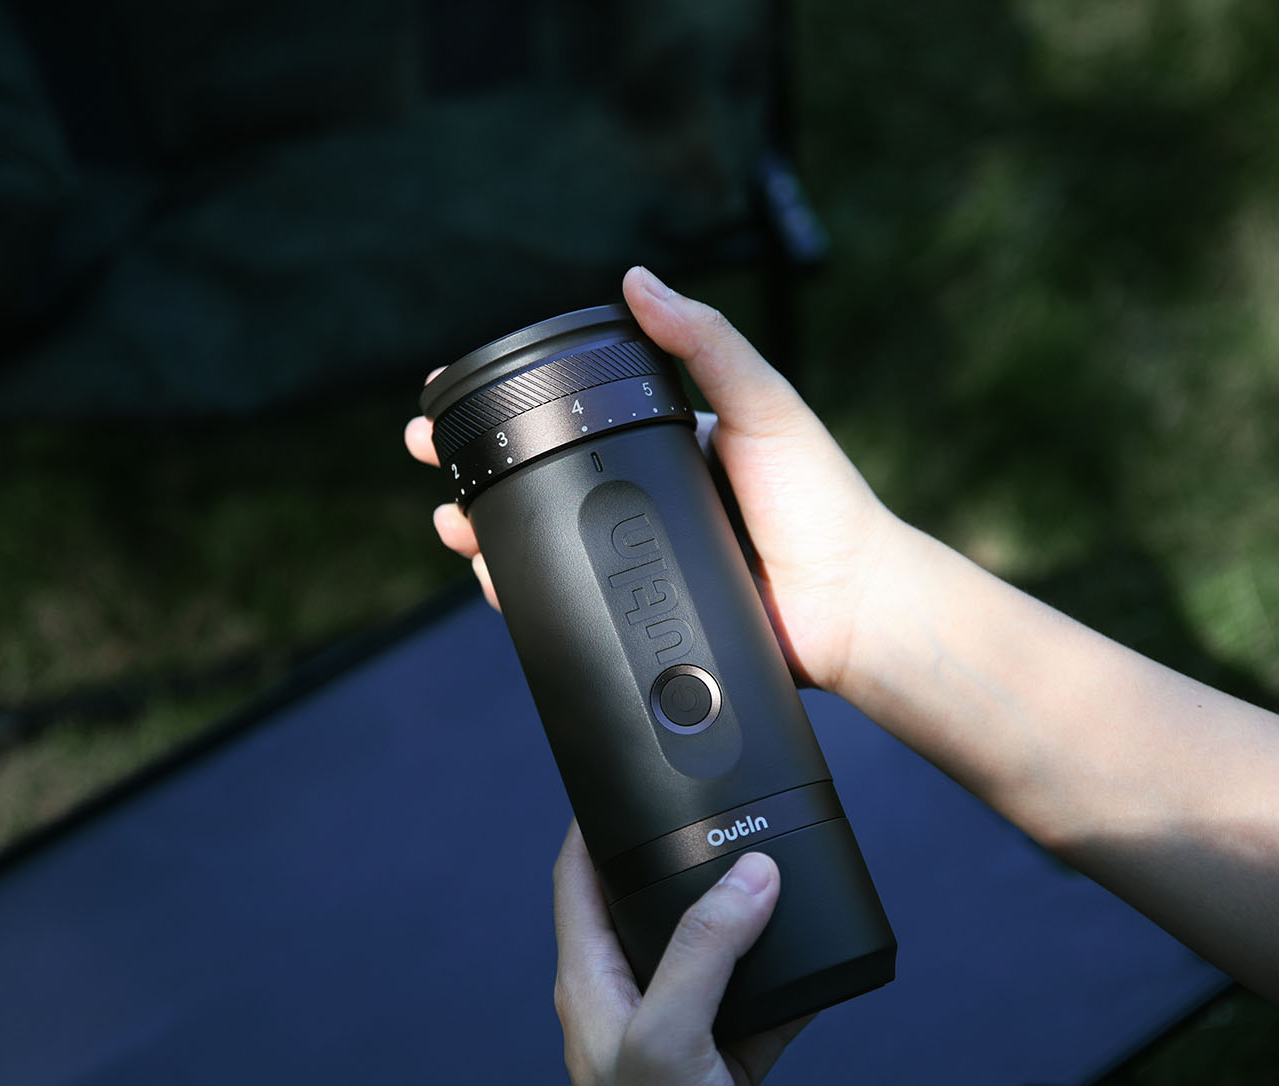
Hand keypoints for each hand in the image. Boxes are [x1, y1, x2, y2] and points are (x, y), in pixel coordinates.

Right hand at [403, 265, 899, 692]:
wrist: (851, 607)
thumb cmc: (821, 500)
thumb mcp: (763, 403)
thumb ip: (704, 342)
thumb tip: (637, 278)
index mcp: (665, 443)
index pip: (570, 416)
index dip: (508, 407)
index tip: (455, 396)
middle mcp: (643, 500)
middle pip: (539, 479)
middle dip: (473, 468)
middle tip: (427, 457)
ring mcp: (637, 559)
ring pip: (541, 540)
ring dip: (483, 530)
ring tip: (451, 523)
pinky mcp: (641, 614)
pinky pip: (570, 601)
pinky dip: (522, 592)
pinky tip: (493, 579)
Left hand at [553, 824, 809, 1085]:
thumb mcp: (671, 1036)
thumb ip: (705, 951)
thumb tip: (747, 878)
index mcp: (590, 982)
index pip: (575, 877)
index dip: (591, 823)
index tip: (619, 779)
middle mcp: (627, 999)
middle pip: (647, 905)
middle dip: (681, 860)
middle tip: (716, 816)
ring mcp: (674, 1033)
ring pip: (708, 951)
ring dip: (741, 918)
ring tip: (774, 878)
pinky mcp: (718, 1065)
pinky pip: (753, 1003)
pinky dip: (783, 981)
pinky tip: (810, 961)